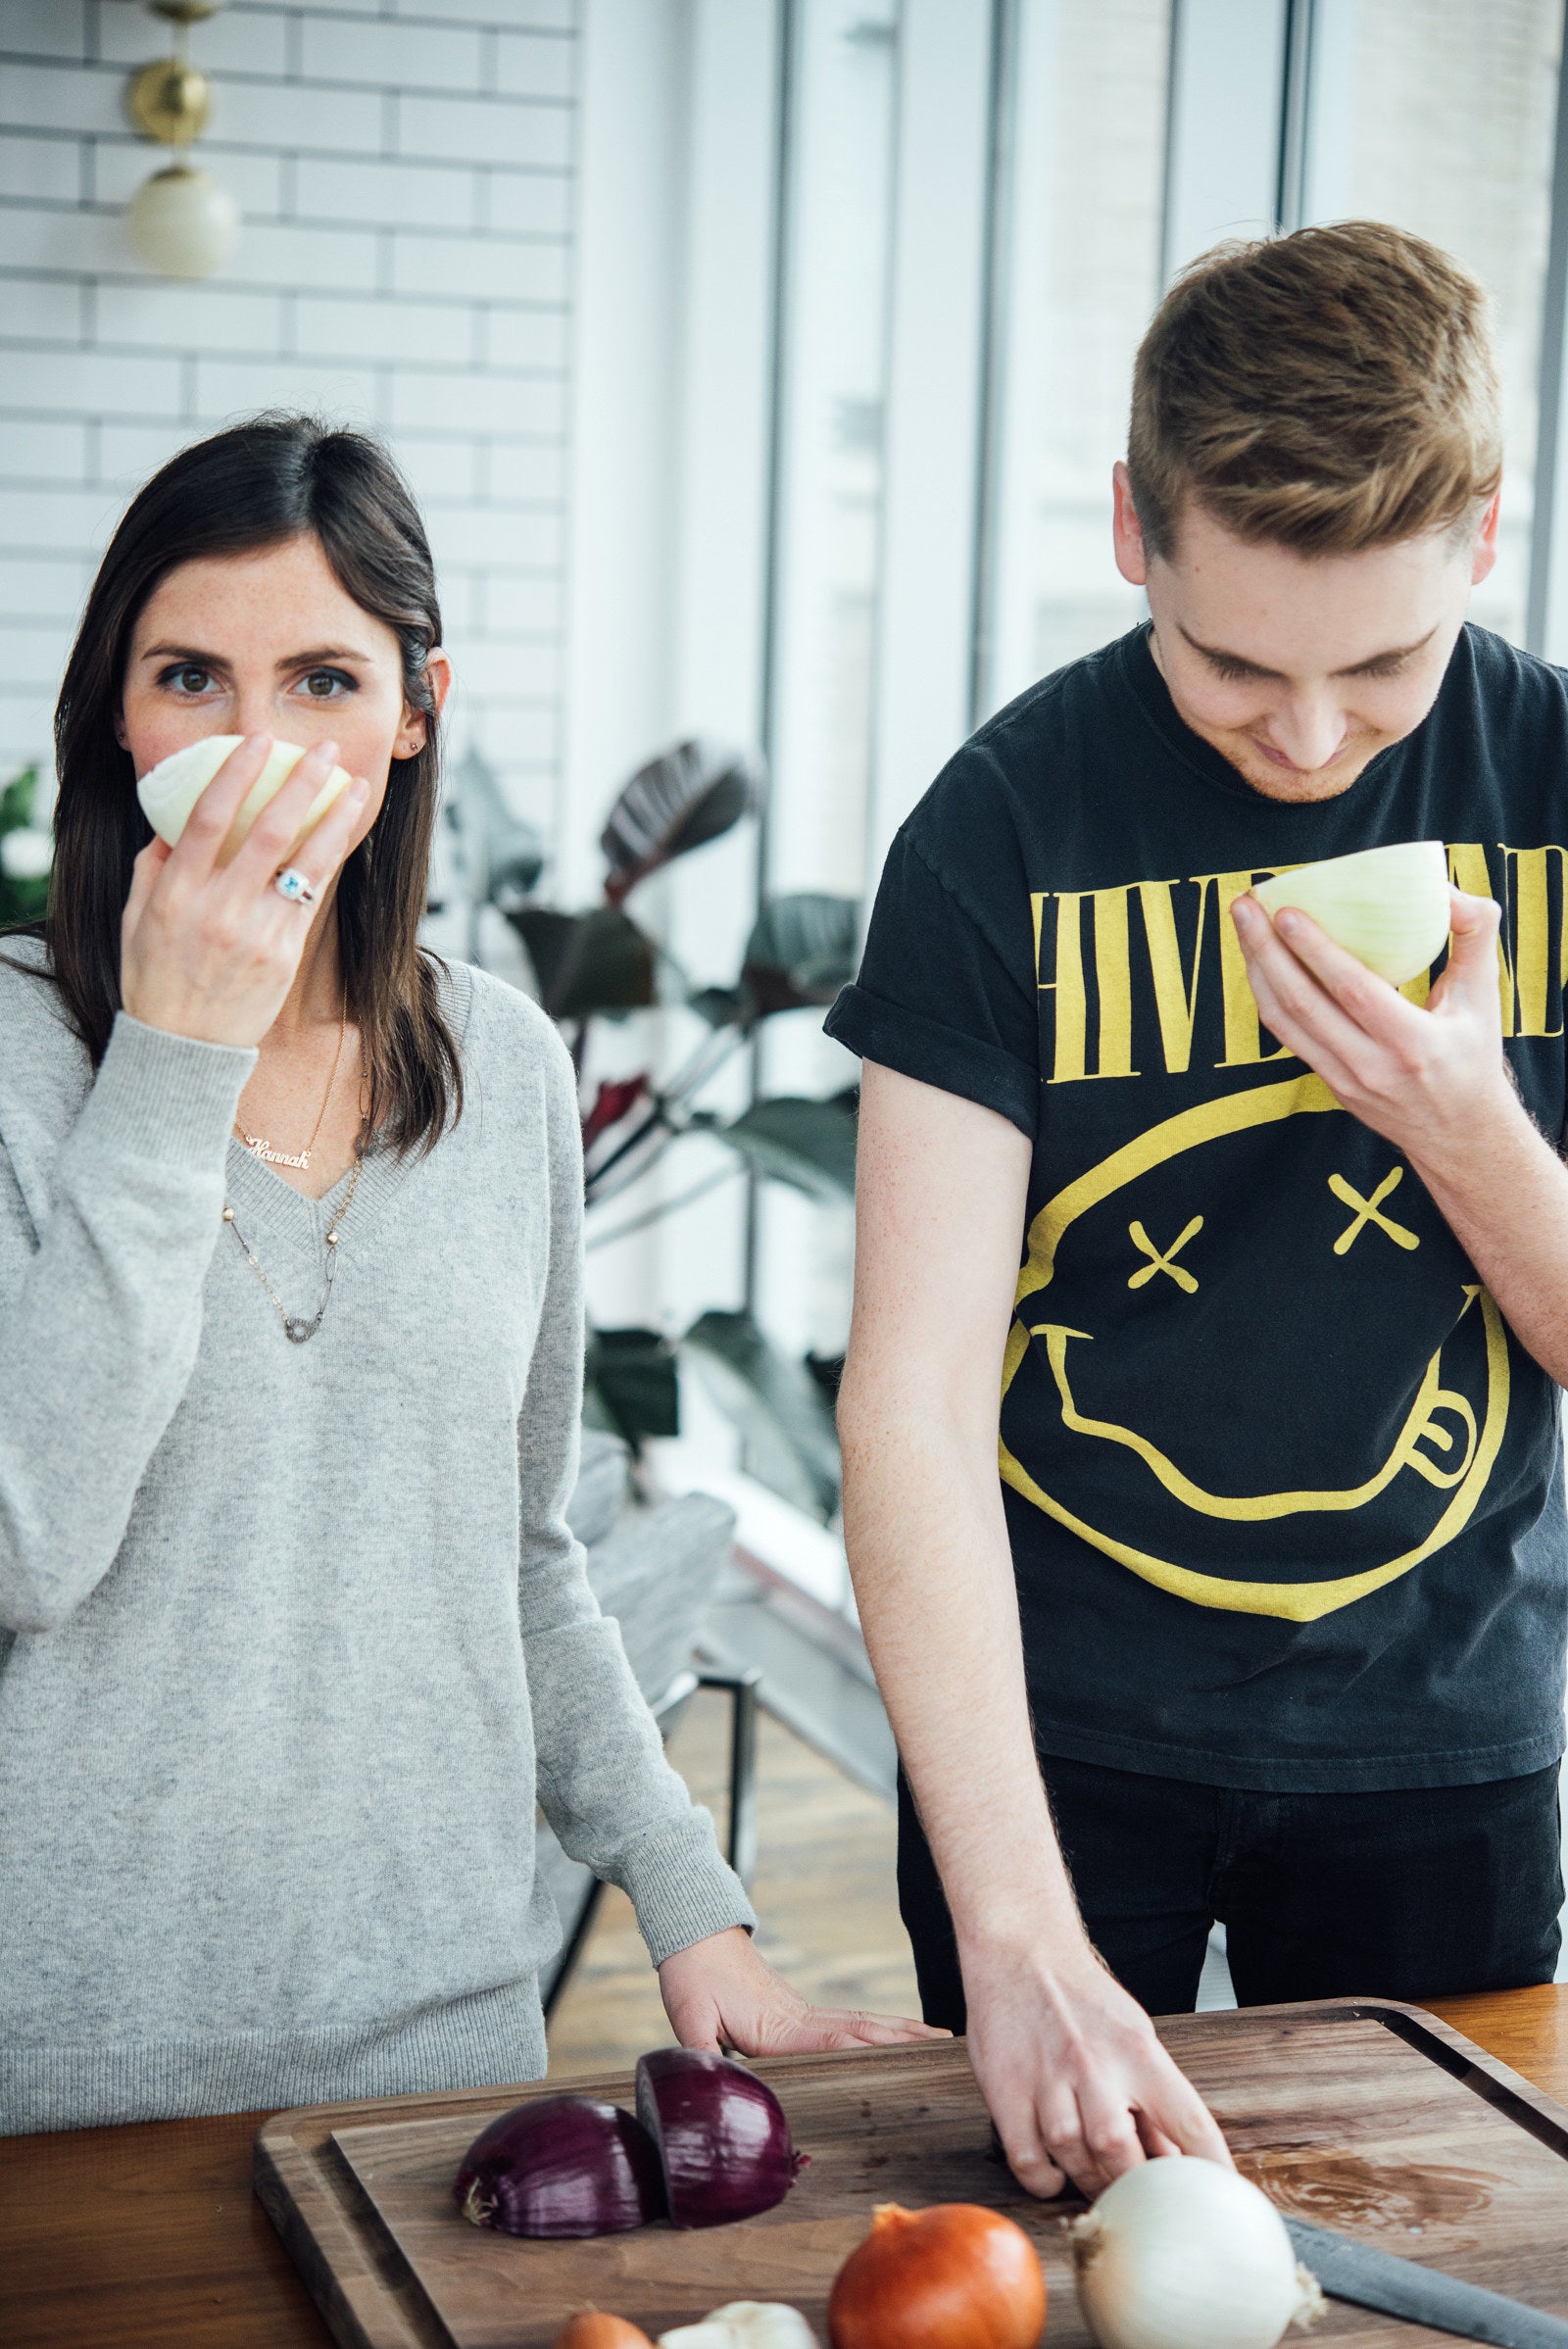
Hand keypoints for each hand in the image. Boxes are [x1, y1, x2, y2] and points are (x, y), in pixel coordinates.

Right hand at [121, 735, 370, 1048]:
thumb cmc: (154, 978)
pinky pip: (311, 899)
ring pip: (303, 865)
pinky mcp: (284, 956)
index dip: (237, 774)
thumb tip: (174, 822)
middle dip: (298, 785)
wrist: (183, 1046)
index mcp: (175, 894)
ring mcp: (255, 934)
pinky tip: (344, 837)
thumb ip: (153, 867)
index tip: (259, 742)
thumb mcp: (134, 919)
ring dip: (334, 821)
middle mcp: (218, 910)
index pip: (207, 818)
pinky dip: (330, 863)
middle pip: (266, 833)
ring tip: (356, 788)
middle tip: (322, 751)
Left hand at [658, 1925, 948, 2056]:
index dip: (875, 2052)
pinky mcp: (797, 2010)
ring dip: (901, 2032)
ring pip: (862, 2023)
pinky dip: (878, 2028)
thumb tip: (713, 2094)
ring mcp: (803, 2011)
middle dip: (906, 2042)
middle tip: (950, 2051)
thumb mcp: (689, 2020)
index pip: (836, 2042)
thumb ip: (704, 2058)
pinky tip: (891, 2035)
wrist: (694, 1931)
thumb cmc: (692, 1975)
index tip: (911, 2061)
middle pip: (864, 2031)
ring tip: (939, 2041)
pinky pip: (847, 2021)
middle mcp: (800, 2017)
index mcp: (779, 2027)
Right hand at [962, 1928, 1231, 2198]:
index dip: (1211, 2168)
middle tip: (1132, 2195)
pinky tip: (1053, 2173)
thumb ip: (1154, 2095)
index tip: (1219, 2199)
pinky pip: (1027, 2157)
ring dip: (1086, 2181)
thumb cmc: (1081, 1996)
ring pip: (1073, 2157)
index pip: (1190, 2122)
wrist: (1020, 1950)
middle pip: (1121, 2152)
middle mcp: (1095, 2065)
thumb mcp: (1134, 2033)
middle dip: (1129, 2186)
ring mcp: (1047, 2077)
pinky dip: (1042, 2179)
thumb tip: (1172, 2156)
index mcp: (1138, 2052)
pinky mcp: (1005, 2088)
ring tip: (1093, 2179)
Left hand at [1231, 885, 1514, 1162]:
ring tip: (1242, 922)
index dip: (1316, 951)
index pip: (1353, 991)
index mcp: (1413, 1042)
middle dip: (1266, 949)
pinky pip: (1286, 1034)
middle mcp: (1371, 1065)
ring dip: (1256, 968)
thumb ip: (1475, 934)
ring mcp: (1343, 1078)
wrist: (1458, 1133)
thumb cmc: (1471, 1053)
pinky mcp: (1327, 1082)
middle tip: (1244, 904)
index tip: (1286, 911)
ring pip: (1283, 1019)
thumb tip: (1445, 888)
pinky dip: (1266, 994)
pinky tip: (1257, 961)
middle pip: (1303, 1003)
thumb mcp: (1485, 995)